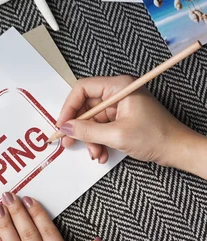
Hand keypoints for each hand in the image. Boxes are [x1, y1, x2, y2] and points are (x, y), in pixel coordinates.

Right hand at [56, 75, 202, 168]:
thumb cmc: (157, 137)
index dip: (69, 107)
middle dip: (79, 127)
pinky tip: (101, 153)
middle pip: (85, 106)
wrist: (178, 150)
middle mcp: (118, 93)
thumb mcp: (116, 135)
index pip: (82, 89)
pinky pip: (100, 128)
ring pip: (91, 120)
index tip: (63, 125)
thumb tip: (66, 128)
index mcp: (119, 86)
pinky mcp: (121, 118)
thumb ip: (88, 131)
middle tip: (69, 142)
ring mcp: (119, 106)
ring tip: (95, 153)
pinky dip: (98, 141)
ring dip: (90, 139)